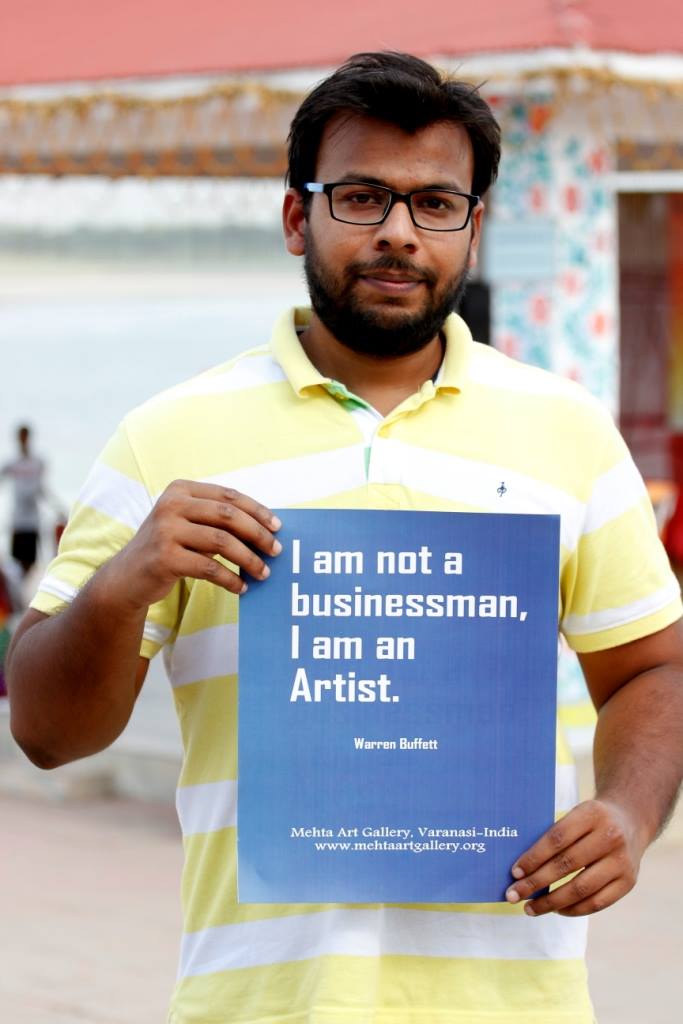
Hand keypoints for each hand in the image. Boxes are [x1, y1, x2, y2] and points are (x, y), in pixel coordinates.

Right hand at [106, 480, 281, 610]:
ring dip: (248, 559)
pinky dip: (230, 579)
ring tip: (263, 573)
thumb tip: (266, 529)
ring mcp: (165, 531)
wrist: (126, 577)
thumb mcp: (187, 524)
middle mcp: (171, 505)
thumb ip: (217, 520)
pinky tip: (241, 587)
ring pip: (222, 542)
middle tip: (276, 551)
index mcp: (180, 489)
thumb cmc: (168, 548)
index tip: (278, 527)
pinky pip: (210, 568)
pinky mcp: (165, 558)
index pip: (228, 496)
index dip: (257, 511)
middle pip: (228, 516)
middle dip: (258, 534)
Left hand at [505, 798, 645, 916]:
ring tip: (531, 908)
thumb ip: (555, 835)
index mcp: (592, 814)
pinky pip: (597, 902)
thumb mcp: (576, 814)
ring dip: (551, 902)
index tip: (514, 873)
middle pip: (566, 865)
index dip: (534, 857)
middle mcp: (610, 837)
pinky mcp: (628, 882)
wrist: (631, 820)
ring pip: (581, 889)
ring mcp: (622, 862)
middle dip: (536, 883)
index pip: (557, 839)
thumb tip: (522, 868)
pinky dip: (573, 909)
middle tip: (513, 895)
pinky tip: (556, 909)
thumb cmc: (591, 820)